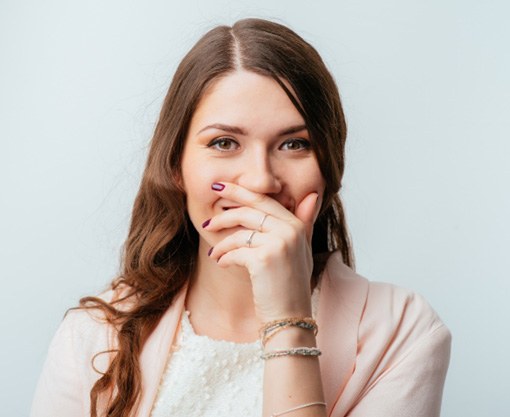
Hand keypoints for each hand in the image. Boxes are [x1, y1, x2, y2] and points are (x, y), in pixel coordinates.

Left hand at [204, 182, 319, 321]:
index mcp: (297, 225)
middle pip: (249, 211)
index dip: (239, 192)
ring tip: (214, 254)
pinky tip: (222, 264)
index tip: (220, 188)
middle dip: (224, 214)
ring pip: (239, 234)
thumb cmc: (291, 284)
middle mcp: (290, 230)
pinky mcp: (264, 259)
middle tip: (207, 222)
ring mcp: (278, 243)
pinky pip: (235, 251)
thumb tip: (312, 195)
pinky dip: (224, 258)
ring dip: (222, 245)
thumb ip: (304, 222)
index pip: (264, 200)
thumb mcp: (301, 249)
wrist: (290, 317)